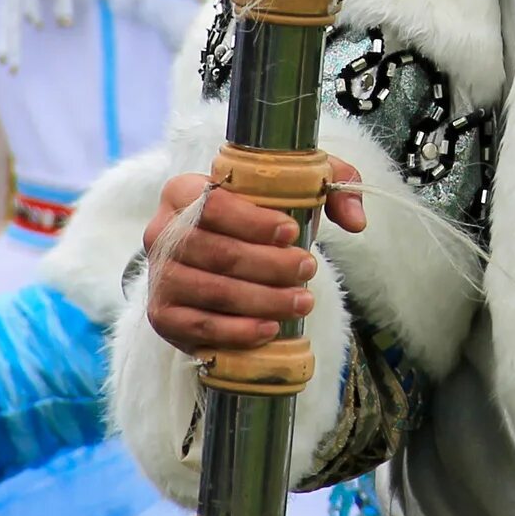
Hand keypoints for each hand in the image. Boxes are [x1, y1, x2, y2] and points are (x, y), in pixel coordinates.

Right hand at [141, 162, 366, 356]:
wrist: (218, 254)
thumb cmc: (255, 217)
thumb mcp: (294, 187)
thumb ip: (333, 184)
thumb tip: (356, 220)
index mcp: (182, 192)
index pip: (213, 205)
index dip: (253, 221)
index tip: (293, 232)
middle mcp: (159, 232)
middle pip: (217, 252)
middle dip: (271, 265)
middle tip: (308, 269)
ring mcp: (159, 277)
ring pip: (214, 291)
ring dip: (263, 300)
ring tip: (302, 301)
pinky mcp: (162, 315)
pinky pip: (201, 327)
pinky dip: (238, 331)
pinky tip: (271, 328)